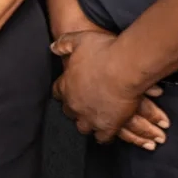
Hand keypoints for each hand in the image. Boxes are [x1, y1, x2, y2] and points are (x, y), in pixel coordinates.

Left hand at [51, 29, 143, 143]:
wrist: (125, 67)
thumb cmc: (104, 51)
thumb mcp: (79, 40)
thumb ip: (64, 43)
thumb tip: (53, 48)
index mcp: (67, 86)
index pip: (58, 93)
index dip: (64, 90)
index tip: (69, 88)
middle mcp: (75, 105)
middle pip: (69, 112)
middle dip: (75, 108)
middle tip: (84, 102)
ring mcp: (91, 118)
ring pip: (83, 127)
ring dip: (88, 122)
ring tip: (94, 118)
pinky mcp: (108, 127)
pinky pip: (102, 138)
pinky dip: (104, 135)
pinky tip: (107, 130)